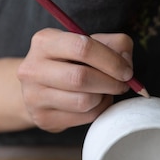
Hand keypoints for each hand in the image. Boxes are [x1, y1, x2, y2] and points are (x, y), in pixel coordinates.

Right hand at [17, 29, 134, 131]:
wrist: (39, 87)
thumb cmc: (71, 61)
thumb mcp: (90, 43)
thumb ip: (115, 44)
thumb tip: (126, 63)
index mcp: (44, 41)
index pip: (82, 48)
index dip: (111, 60)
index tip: (126, 71)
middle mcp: (33, 68)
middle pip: (81, 77)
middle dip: (110, 82)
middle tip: (122, 84)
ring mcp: (34, 96)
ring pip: (83, 102)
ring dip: (104, 98)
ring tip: (105, 91)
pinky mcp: (43, 118)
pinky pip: (83, 117)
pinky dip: (98, 110)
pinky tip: (96, 102)